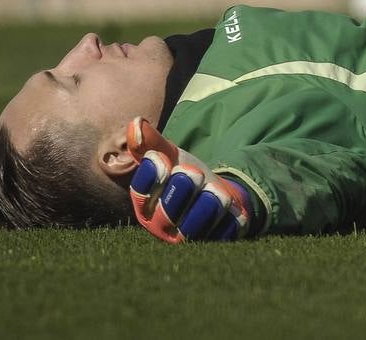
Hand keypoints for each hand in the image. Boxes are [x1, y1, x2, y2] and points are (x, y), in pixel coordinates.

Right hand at [127, 117, 251, 243]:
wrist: (216, 194)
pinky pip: (218, 235)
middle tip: (193, 171)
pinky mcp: (212, 242)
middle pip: (166, 214)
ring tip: (216, 189)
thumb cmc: (186, 175)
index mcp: (146, 204)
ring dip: (206, 206)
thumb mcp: (171, 156)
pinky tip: (230, 206)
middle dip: (180, 190)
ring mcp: (187, 237)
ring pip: (192, 228)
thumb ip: (153, 142)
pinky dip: (226, 220)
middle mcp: (161, 226)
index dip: (149, 177)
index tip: (159, 158)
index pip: (140, 194)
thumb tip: (136, 123)